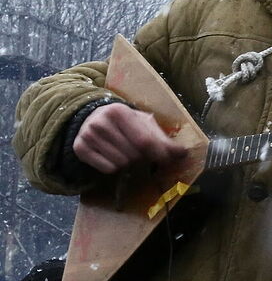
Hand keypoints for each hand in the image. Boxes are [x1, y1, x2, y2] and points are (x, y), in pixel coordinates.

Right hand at [72, 102, 186, 174]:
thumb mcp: (144, 124)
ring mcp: (88, 135)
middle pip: (133, 155)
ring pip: (121, 164)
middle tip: (139, 151)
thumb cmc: (125, 124)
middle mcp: (101, 121)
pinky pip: (107, 169)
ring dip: (128, 163)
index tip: (169, 160)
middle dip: (142, 157)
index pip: (145, 141)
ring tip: (124, 151)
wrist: (93, 119)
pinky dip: (113, 167)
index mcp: (120, 112)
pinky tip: (111, 156)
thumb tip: (183, 153)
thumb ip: (163, 139)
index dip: (160, 154)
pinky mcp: (80, 148)